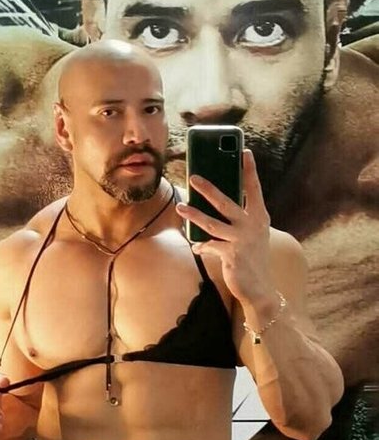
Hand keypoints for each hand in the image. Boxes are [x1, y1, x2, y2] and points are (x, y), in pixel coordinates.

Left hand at [176, 149, 273, 305]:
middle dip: (209, 188)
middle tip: (193, 176)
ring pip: (212, 223)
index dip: (249, 170)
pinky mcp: (232, 254)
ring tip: (180, 207)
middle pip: (226, 202)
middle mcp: (252, 226)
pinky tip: (197, 247)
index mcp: (260, 217)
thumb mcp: (251, 235)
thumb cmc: (252, 258)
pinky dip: (202, 246)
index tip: (244, 151)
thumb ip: (238, 220)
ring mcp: (242, 240)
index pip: (254, 189)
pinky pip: (210, 245)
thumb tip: (214, 206)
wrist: (260, 288)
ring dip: (194, 215)